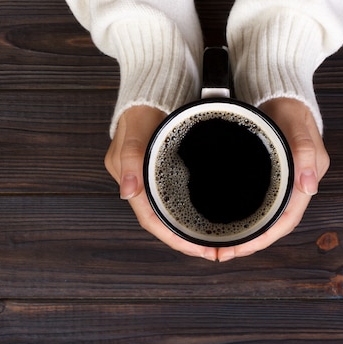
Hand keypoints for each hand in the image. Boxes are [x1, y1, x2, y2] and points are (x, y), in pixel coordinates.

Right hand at [104, 106, 218, 260]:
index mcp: (131, 181)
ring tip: (213, 242)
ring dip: (189, 229)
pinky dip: (191, 212)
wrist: (152, 91)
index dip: (174, 239)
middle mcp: (141, 185)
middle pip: (164, 222)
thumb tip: (127, 193)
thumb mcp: (135, 131)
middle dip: (186, 241)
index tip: (198, 250)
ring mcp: (153, 179)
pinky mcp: (166, 172)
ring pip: (171, 213)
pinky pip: (177, 199)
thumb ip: (131, 159)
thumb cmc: (142, 108)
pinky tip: (206, 218)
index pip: (152, 220)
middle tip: (214, 252)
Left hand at [217, 98, 329, 261]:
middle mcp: (295, 184)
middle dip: (251, 242)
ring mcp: (283, 181)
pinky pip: (260, 203)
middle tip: (223, 253)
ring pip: (267, 216)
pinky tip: (229, 222)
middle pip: (275, 224)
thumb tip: (309, 186)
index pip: (287, 219)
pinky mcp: (270, 175)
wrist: (281, 91)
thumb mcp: (296, 124)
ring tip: (223, 245)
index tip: (241, 248)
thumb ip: (304, 151)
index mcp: (305, 178)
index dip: (264, 238)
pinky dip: (245, 217)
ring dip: (247, 233)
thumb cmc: (289, 106)